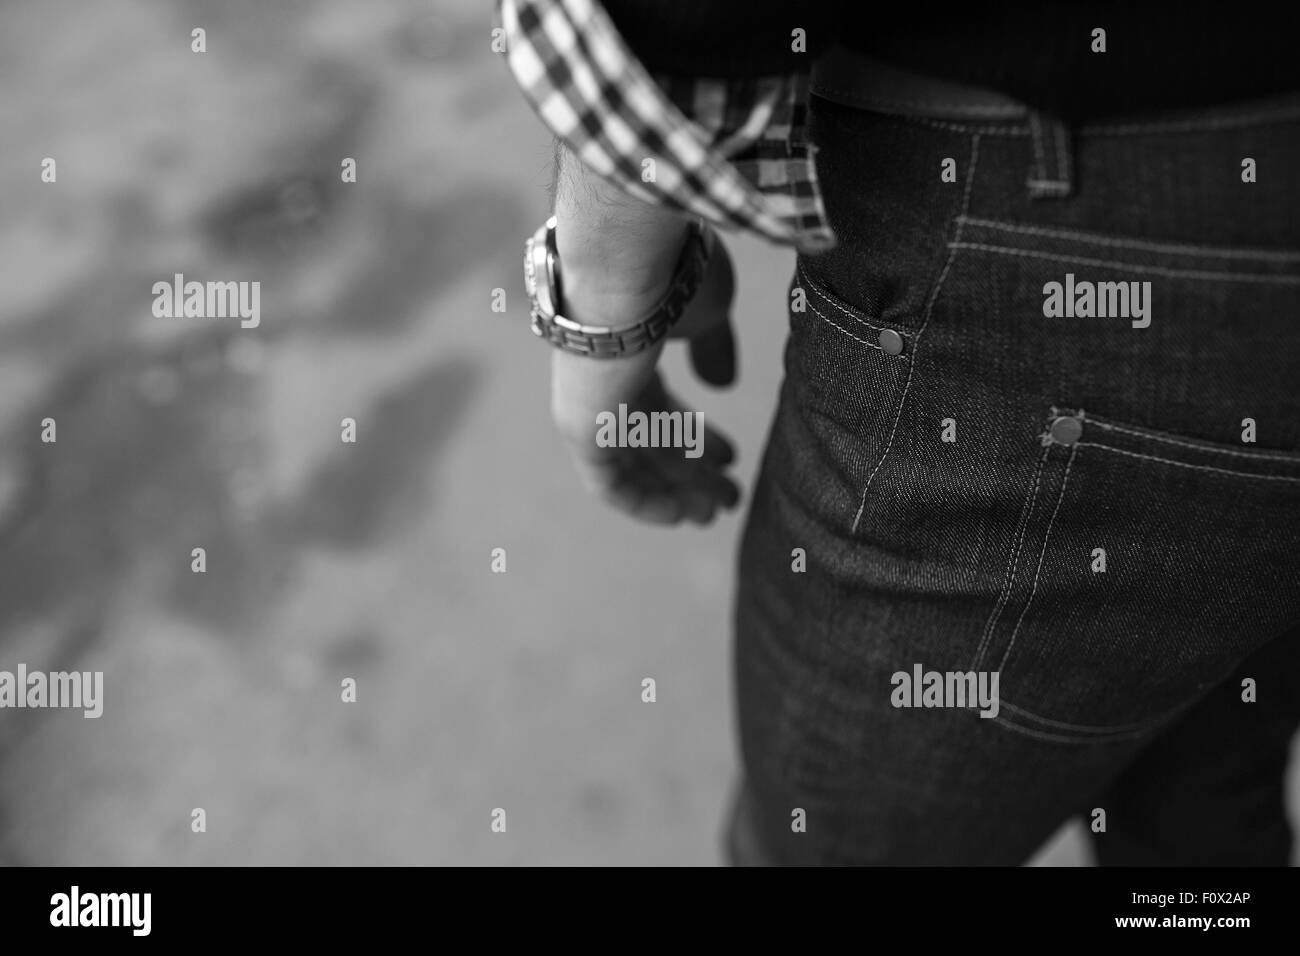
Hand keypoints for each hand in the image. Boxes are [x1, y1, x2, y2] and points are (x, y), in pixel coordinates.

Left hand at [550, 235, 741, 524]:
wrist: (628, 260)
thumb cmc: (670, 273)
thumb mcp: (707, 311)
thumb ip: (713, 348)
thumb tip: (720, 384)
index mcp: (627, 348)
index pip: (656, 404)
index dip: (694, 435)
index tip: (729, 457)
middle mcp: (601, 379)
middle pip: (648, 437)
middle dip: (690, 468)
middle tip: (727, 494)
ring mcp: (587, 404)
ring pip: (636, 461)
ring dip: (679, 489)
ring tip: (718, 510)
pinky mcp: (581, 428)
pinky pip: (610, 483)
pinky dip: (644, 502)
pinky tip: (679, 517)